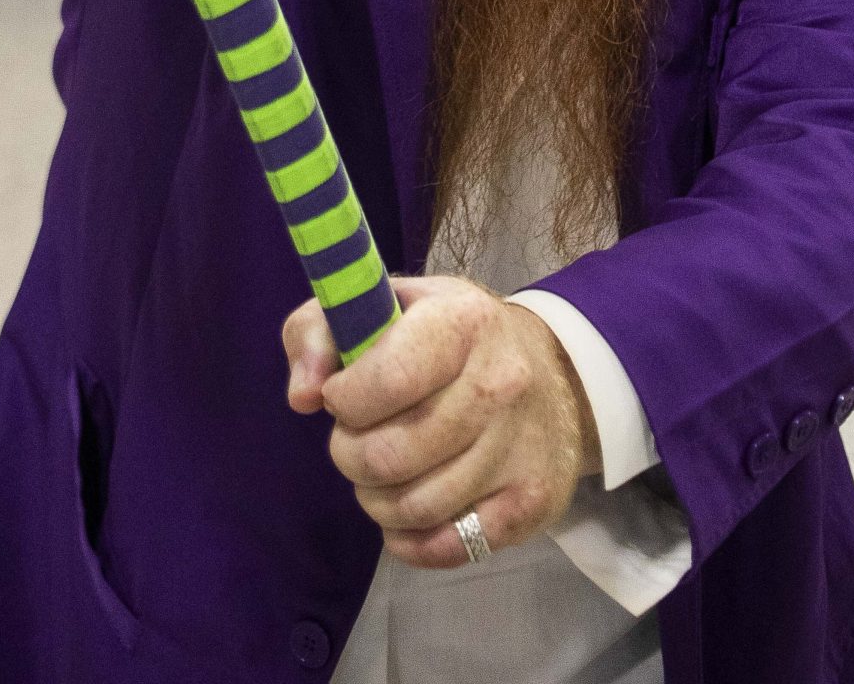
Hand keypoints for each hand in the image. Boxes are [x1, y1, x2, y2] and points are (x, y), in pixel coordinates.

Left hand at [284, 276, 598, 566]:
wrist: (552, 372)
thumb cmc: (444, 336)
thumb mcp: (379, 305)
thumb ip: (317, 333)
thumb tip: (302, 397)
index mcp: (461, 321)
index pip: (390, 378)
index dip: (345, 400)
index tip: (339, 397)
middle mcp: (500, 382)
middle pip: (392, 455)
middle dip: (351, 455)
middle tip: (353, 442)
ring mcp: (520, 447)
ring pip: (416, 507)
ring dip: (375, 499)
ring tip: (377, 475)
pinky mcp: (532, 502)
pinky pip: (449, 547)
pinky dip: (409, 540)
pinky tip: (402, 514)